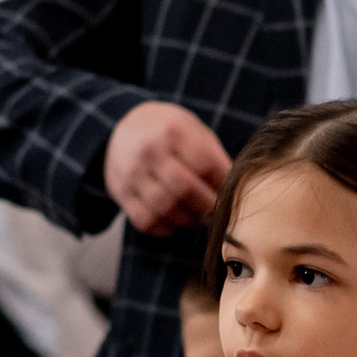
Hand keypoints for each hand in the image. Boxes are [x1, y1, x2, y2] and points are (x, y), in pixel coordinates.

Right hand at [104, 101, 231, 234]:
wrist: (125, 127)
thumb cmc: (170, 133)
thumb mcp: (194, 130)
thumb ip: (215, 158)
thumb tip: (235, 192)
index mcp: (173, 132)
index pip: (205, 165)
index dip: (222, 185)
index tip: (229, 192)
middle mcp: (149, 151)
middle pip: (184, 190)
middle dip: (206, 207)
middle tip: (214, 211)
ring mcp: (132, 173)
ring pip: (165, 209)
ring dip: (188, 219)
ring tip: (196, 216)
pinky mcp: (122, 193)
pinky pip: (146, 221)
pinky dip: (166, 228)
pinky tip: (175, 221)